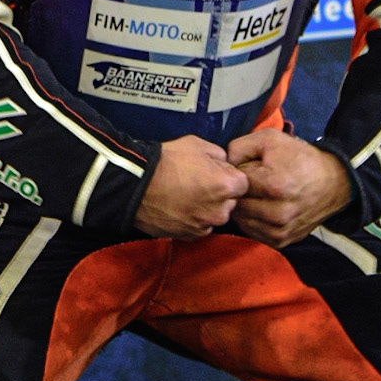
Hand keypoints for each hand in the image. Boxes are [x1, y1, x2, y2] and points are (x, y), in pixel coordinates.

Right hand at [134, 136, 250, 239]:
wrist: (136, 185)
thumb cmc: (166, 162)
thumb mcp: (197, 144)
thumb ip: (219, 155)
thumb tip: (224, 164)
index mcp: (227, 186)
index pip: (243, 183)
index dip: (230, 176)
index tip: (216, 172)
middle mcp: (220, 210)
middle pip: (231, 201)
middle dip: (221, 193)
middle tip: (199, 182)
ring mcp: (205, 225)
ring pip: (216, 215)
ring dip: (208, 207)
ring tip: (187, 194)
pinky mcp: (190, 235)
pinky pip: (201, 226)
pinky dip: (194, 218)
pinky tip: (180, 206)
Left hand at [226, 129, 351, 248]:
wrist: (333, 182)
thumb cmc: (300, 158)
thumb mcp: (270, 139)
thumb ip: (239, 147)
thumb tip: (223, 164)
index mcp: (274, 185)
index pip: (236, 184)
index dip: (239, 173)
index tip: (249, 168)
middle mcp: (277, 213)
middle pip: (236, 204)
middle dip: (239, 192)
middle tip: (253, 182)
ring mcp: (280, 230)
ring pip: (241, 220)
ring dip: (244, 208)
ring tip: (259, 194)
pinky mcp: (282, 241)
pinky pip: (253, 232)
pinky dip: (253, 220)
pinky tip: (263, 207)